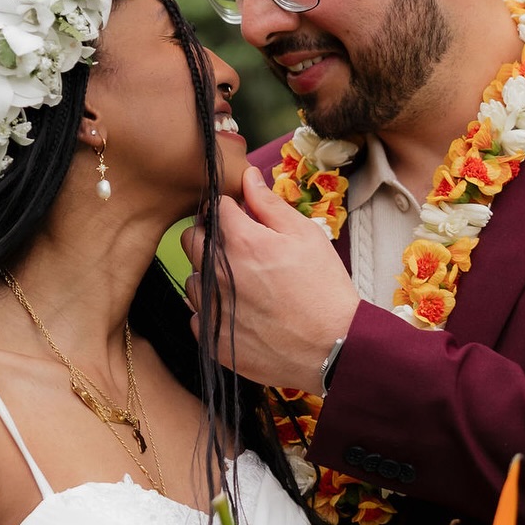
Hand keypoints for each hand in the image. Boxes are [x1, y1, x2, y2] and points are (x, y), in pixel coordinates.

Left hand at [182, 164, 359, 389]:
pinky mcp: (213, 341)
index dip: (229, 209)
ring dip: (209, 277)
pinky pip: (198, 317)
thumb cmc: (323, 289)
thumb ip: (270, 204)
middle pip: (191, 239)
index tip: (241, 219)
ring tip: (243, 287)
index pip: (215, 208)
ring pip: (192, 280)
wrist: (333, 348)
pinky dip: (214, 313)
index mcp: (241, 242)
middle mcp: (219, 274)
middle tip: (239, 250)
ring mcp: (213, 310)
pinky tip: (241, 315)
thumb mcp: (306, 236)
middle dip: (210, 237)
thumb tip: (247, 176)